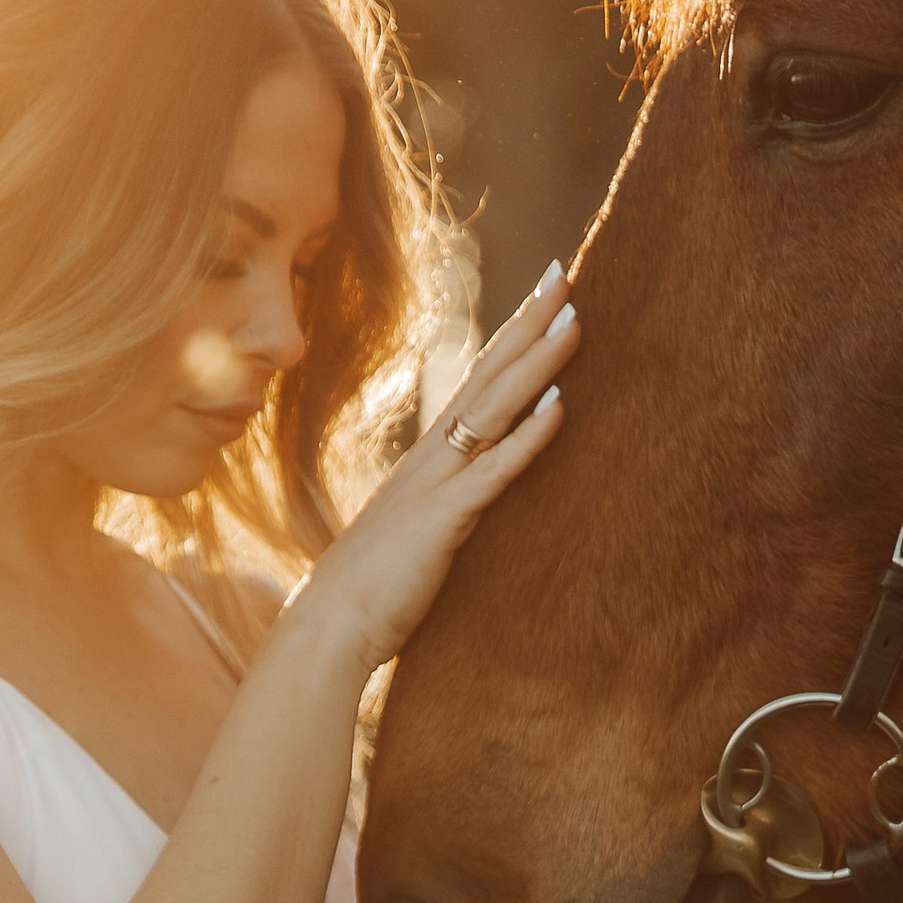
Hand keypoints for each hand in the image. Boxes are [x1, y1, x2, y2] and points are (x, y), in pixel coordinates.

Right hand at [295, 264, 580, 671]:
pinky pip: (495, 471)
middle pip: (487, 376)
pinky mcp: (445, 521)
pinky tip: (560, 407)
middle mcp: (431, 460)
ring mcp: (437, 485)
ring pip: (494, 409)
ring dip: (537, 364)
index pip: (475, 384)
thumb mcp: (412, 541)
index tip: (539, 299)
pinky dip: (529, 437)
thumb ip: (439, 515)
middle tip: (562, 274)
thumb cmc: (368, 595)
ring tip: (574, 320)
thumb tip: (460, 509)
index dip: (509, 340)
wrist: (327, 629)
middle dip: (527, 325)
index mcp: (427, 462)